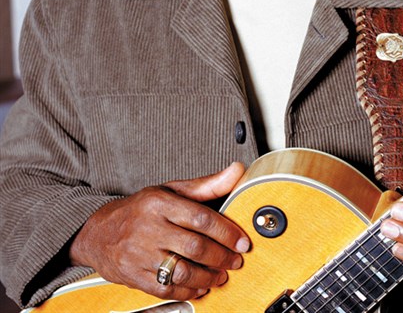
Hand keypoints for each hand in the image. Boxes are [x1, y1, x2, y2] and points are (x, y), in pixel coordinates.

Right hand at [69, 162, 249, 300]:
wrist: (98, 232)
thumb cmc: (142, 208)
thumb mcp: (171, 190)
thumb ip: (207, 185)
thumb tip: (237, 171)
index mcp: (160, 203)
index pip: (201, 218)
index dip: (226, 232)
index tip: (242, 241)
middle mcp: (149, 228)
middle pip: (194, 247)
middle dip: (221, 257)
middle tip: (236, 260)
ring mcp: (140, 255)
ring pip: (182, 272)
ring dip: (208, 277)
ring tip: (221, 275)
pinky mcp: (134, 277)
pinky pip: (166, 290)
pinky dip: (188, 292)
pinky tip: (200, 287)